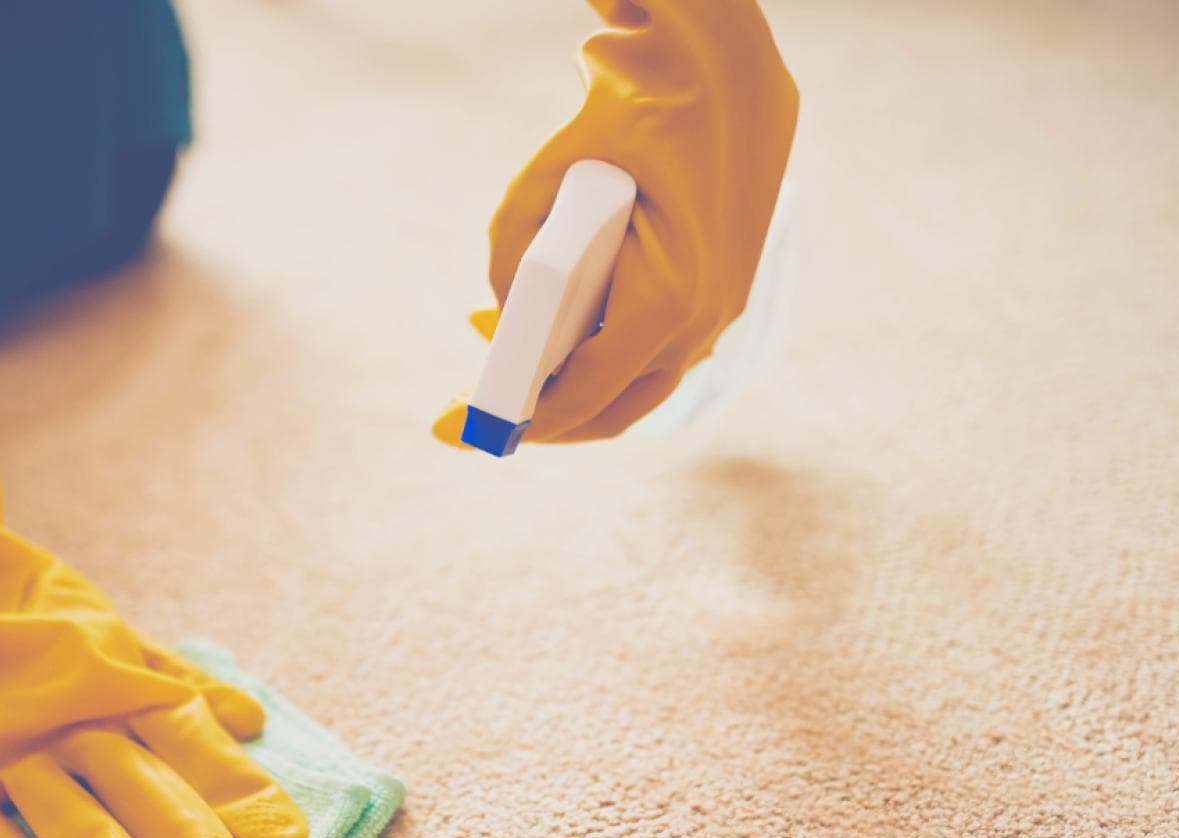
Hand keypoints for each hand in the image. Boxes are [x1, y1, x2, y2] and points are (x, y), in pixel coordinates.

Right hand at [0, 619, 310, 837]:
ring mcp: (9, 739)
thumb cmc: (42, 617)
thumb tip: (253, 719)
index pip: (189, 737)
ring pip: (61, 801)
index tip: (284, 836)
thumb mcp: (122, 637)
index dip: (236, 787)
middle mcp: (73, 712)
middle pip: (134, 775)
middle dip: (181, 829)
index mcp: (124, 682)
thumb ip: (182, 682)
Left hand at [436, 0, 797, 444]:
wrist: (719, 67)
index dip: (517, 421)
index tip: (459, 429)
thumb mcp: (544, 177)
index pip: (584, 395)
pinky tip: (547, 323)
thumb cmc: (632, 117)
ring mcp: (718, 311)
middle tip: (472, 412)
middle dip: (539, 415)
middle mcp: (704, 320)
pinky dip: (597, 345)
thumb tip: (500, 310)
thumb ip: (510, 251)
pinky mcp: (716, 291)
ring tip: (493, 350)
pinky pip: (651, 344)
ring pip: (633, 381)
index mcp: (669, 301)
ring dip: (567, 377)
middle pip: (612, 408)